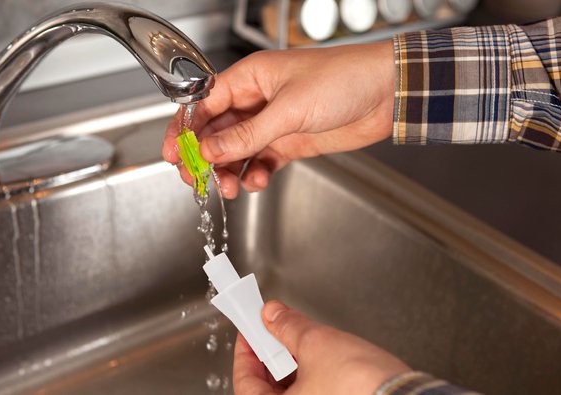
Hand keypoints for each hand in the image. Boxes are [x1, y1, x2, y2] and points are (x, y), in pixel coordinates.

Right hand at [163, 41, 394, 198]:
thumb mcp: (289, 109)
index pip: (204, 104)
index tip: (174, 154)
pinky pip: (261, 161)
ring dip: (229, 170)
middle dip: (204, 157)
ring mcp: (273, 123)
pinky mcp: (290, 142)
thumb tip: (210, 150)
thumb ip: (248, 134)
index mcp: (250, 79)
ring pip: (237, 150)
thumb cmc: (343, 80)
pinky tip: (256, 181)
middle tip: (197, 180)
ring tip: (229, 187)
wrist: (386, 94)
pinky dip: (255, 174)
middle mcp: (257, 100)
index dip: (185, 129)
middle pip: (216, 131)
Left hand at [233, 301, 409, 394]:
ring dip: (293, 366)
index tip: (250, 331)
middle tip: (274, 332)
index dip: (246, 350)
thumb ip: (287, 327)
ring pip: (293, 393)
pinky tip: (322, 361)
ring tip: (301, 342)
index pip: (245, 381)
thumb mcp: (315, 343)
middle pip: (268, 389)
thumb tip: (273, 316)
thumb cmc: (361, 385)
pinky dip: (312, 379)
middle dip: (271, 356)